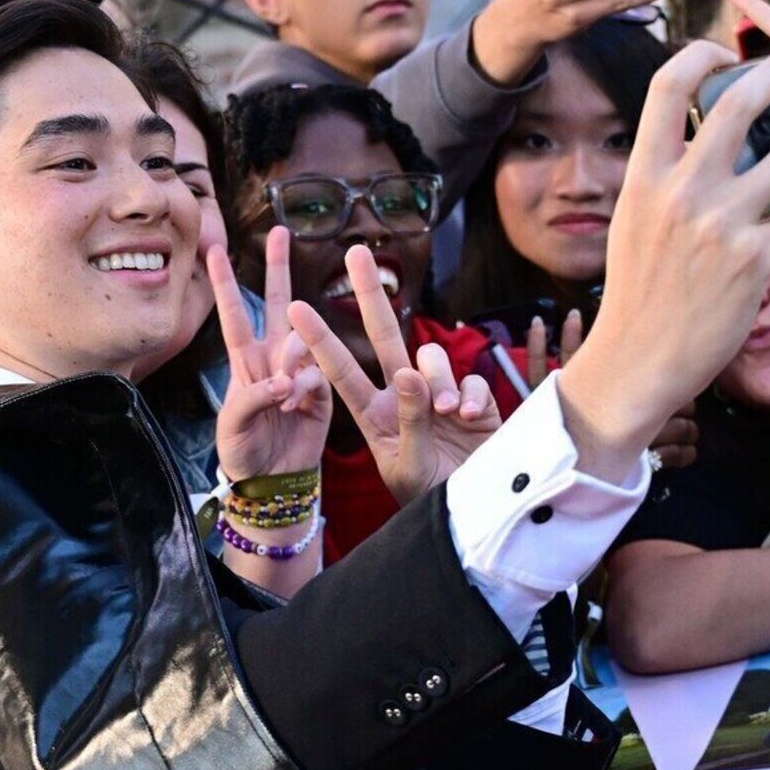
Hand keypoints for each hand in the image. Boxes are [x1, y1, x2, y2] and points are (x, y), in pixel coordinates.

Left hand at [210, 231, 330, 481]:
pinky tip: (293, 406)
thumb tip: (284, 381)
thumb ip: (254, 398)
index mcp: (243, 362)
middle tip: (280, 232)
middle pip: (277, 304)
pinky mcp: (320, 394)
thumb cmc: (242, 453)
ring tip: (282, 396)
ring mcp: (298, 373)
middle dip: (278, 267)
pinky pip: (317, 375)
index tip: (214, 251)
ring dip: (293, 358)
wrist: (271, 482)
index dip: (224, 284)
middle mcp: (272, 360)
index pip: (234, 315)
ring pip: (303, 339)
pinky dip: (305, 388)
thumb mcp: (233, 426)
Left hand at [288, 242, 502, 500]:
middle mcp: (402, 397)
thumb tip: (410, 371)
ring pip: (430, 358)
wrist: (475, 516)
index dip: (318, 340)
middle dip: (370, 294)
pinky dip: (470, 396)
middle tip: (355, 253)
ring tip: (447, 413)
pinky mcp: (474, 400)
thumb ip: (409, 419)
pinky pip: (470, 380)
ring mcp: (438, 396)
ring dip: (438, 379)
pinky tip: (471, 420)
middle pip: (383, 336)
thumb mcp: (408, 465)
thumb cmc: (429, 498)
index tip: (294, 308)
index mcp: (373, 415)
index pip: (341, 371)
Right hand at [552, 40, 769, 480]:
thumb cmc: (637, 294)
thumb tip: (702, 142)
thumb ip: (666, 179)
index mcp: (645, 177)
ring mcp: (722, 224)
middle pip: (738, 104)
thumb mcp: (635, 223)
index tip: (722, 50)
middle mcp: (682, 191)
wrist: (638, 359)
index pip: (667, 89)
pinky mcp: (755, 259)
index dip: (698, 55)